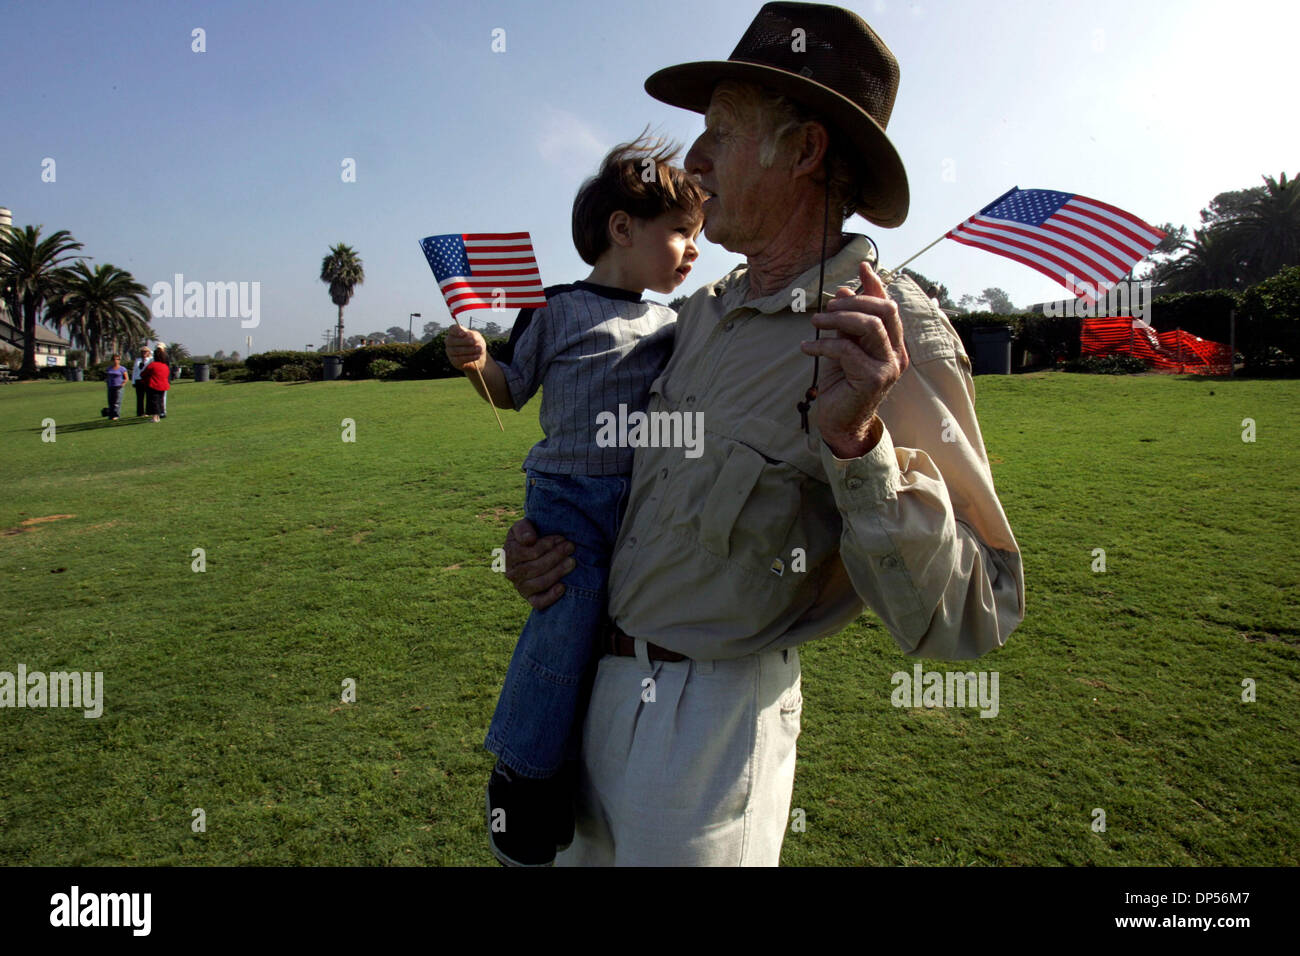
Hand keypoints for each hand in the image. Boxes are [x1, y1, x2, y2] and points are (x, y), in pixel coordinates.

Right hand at [444, 325, 486, 370]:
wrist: (479, 357)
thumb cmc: (476, 344)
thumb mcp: (477, 337)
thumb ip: (472, 335)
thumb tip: (466, 336)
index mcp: (454, 332)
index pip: (452, 329)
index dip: (457, 331)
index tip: (465, 334)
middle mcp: (449, 341)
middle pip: (452, 340)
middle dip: (464, 341)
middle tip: (474, 341)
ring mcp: (450, 351)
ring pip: (456, 350)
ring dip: (469, 349)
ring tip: (479, 349)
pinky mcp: (453, 360)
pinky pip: (459, 359)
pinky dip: (469, 357)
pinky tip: (477, 356)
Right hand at [504, 518, 575, 609]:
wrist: (539, 552)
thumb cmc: (532, 536)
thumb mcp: (524, 527)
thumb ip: (523, 529)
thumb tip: (529, 540)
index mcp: (508, 555)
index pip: (526, 553)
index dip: (544, 545)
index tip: (561, 538)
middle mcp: (512, 574)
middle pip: (534, 568)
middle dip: (555, 556)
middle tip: (571, 547)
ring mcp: (521, 588)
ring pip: (539, 583)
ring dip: (557, 572)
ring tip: (572, 562)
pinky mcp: (532, 599)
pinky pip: (538, 602)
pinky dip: (550, 596)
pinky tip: (563, 587)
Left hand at [801, 260, 909, 456]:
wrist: (840, 423)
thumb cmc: (841, 385)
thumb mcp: (843, 347)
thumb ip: (846, 323)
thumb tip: (843, 291)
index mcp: (892, 343)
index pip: (889, 306)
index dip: (875, 285)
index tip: (861, 266)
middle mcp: (897, 353)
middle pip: (885, 310)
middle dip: (853, 302)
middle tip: (826, 309)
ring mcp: (889, 366)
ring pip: (870, 325)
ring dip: (838, 319)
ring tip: (815, 323)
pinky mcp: (874, 379)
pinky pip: (847, 350)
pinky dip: (823, 344)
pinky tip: (806, 348)